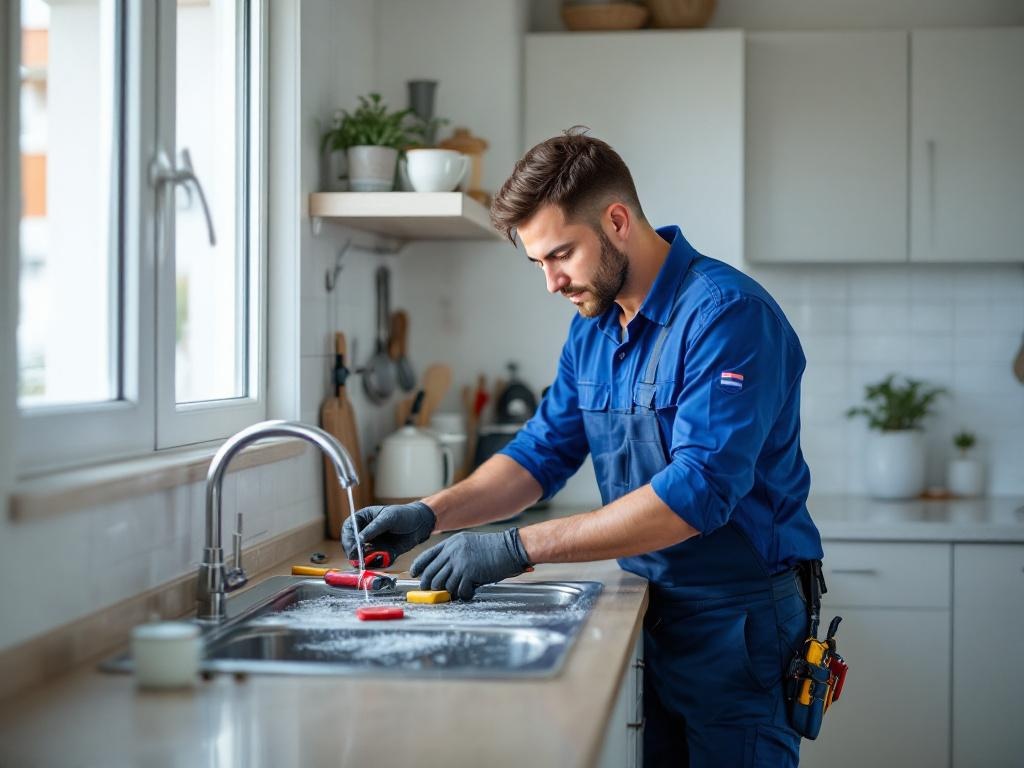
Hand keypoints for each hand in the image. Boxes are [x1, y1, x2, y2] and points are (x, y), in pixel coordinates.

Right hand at [341, 501, 435, 563]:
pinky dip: (376, 563)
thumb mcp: (388, 518)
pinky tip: (382, 559)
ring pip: (361, 555)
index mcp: (363, 519)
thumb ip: (373, 529)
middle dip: (354, 552)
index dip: (348, 539)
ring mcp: (372, 544)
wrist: (420, 524)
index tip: (353, 547)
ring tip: (371, 559)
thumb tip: (359, 539)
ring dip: (364, 559)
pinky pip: (373, 561)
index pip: (348, 529)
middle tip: (358, 558)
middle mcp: (365, 532)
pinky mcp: (380, 553)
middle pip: (351, 544)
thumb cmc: (404, 515)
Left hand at [410, 529, 531, 600]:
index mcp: (451, 544)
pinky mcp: (468, 573)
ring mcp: (459, 562)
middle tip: (433, 592)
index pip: (427, 556)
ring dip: (451, 591)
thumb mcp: (469, 544)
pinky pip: (459, 590)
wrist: (510, 548)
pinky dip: (464, 594)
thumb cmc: (493, 548)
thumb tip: (443, 573)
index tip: (414, 574)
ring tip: (460, 591)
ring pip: (444, 585)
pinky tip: (471, 592)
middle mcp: (452, 552)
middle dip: (429, 586)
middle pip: (431, 573)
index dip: (418, 566)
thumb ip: (454, 555)